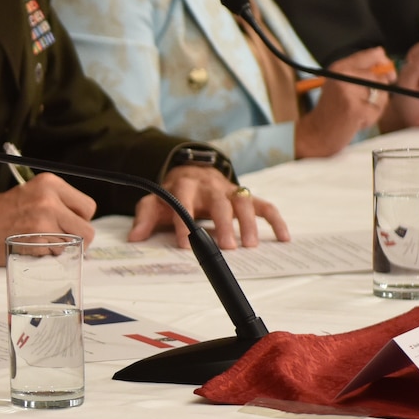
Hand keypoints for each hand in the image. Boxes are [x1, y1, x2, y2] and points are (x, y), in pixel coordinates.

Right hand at [0, 173, 96, 263]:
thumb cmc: (2, 212)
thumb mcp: (33, 192)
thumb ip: (58, 201)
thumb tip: (81, 219)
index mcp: (50, 183)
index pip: (88, 206)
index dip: (81, 218)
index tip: (72, 223)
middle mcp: (49, 200)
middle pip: (86, 228)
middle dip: (78, 238)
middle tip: (63, 238)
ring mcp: (44, 222)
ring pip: (74, 244)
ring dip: (62, 247)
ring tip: (43, 241)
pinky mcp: (38, 241)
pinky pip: (57, 253)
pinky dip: (49, 254)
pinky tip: (34, 246)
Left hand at [129, 165, 288, 249]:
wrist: (191, 171)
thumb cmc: (174, 194)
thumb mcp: (155, 202)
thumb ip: (145, 218)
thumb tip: (135, 237)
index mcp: (184, 185)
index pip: (182, 201)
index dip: (182, 221)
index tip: (185, 244)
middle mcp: (209, 186)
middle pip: (219, 202)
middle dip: (224, 224)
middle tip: (228, 247)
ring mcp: (230, 190)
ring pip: (243, 202)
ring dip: (248, 223)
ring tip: (251, 246)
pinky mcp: (245, 196)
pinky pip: (264, 205)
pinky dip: (276, 220)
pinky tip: (283, 238)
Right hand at [295, 48, 391, 157]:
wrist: (315, 134)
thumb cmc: (331, 111)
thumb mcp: (341, 85)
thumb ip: (361, 73)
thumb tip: (387, 67)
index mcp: (340, 67)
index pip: (374, 54)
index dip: (385, 64)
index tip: (388, 75)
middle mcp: (343, 75)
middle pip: (380, 78)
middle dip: (379, 93)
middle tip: (364, 104)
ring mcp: (348, 91)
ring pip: (381, 94)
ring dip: (375, 107)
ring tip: (358, 113)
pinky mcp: (355, 109)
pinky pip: (377, 110)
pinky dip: (371, 119)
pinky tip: (356, 122)